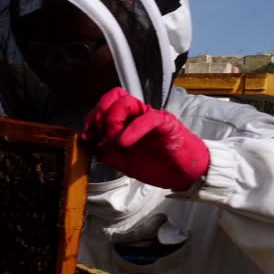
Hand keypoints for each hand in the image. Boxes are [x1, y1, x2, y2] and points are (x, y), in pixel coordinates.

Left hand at [82, 87, 209, 190]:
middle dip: (99, 117)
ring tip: (114, 141)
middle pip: (112, 99)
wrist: (185, 175)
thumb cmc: (158, 165)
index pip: (105, 105)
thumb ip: (106, 152)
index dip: (92, 118)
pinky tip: (124, 143)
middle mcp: (137, 115)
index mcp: (126, 122)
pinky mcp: (165, 123)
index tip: (88, 136)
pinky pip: (147, 118)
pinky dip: (132, 130)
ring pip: (125, 102)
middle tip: (99, 137)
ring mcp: (150, 117)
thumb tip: (89, 143)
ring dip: (113, 121)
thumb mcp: (124, 163)